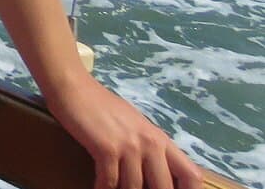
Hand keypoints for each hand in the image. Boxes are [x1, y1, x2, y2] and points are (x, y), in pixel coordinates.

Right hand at [45, 75, 201, 188]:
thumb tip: (154, 174)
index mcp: (160, 139)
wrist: (73, 86)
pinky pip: (109, 182)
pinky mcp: (107, 148)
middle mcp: (150, 144)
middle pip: (163, 188)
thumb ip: (148, 147)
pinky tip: (96, 188)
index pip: (192, 175)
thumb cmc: (101, 105)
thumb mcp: (134, 125)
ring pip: (134, 188)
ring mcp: (129, 146)